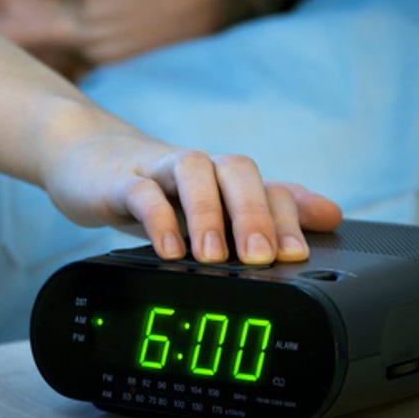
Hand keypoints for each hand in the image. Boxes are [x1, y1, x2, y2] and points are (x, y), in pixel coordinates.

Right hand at [41, 128, 341, 263]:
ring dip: (207, 213)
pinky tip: (167, 250)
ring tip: (211, 257)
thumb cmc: (155, 189)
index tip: (297, 256)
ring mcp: (156, 170)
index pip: (268, 186)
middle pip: (236, 170)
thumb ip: (267, 209)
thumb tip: (332, 214)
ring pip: (192, 172)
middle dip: (254, 214)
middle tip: (262, 258)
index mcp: (223, 179)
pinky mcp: (117, 181)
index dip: (288, 217)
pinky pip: (140, 192)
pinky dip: (156, 219)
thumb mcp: (212, 203)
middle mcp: (197, 169)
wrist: (86, 160)